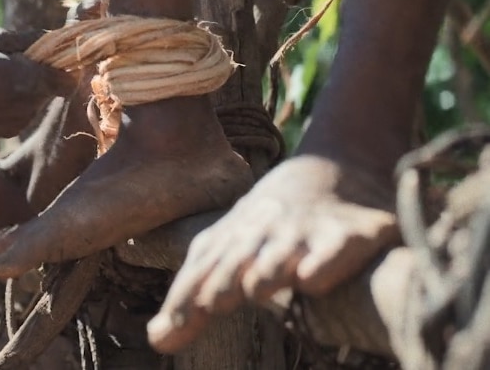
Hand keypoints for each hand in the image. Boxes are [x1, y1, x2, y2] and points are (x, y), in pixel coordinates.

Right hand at [0, 28, 74, 138]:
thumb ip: (27, 38)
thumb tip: (50, 36)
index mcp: (31, 78)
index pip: (69, 78)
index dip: (66, 66)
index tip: (55, 57)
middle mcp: (32, 103)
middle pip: (53, 87)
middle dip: (43, 74)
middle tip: (20, 63)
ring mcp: (23, 120)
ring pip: (38, 100)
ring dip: (28, 88)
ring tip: (0, 78)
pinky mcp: (12, 131)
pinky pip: (24, 113)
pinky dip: (15, 103)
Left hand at [147, 155, 399, 353]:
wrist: (334, 163)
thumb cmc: (268, 220)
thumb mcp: (228, 244)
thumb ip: (193, 289)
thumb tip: (155, 340)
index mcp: (231, 237)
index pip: (201, 271)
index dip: (184, 300)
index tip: (163, 336)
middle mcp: (263, 233)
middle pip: (236, 261)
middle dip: (222, 282)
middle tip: (209, 304)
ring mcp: (304, 232)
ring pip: (280, 255)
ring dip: (266, 271)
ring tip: (254, 288)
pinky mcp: (349, 235)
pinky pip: (335, 250)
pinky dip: (324, 264)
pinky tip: (311, 279)